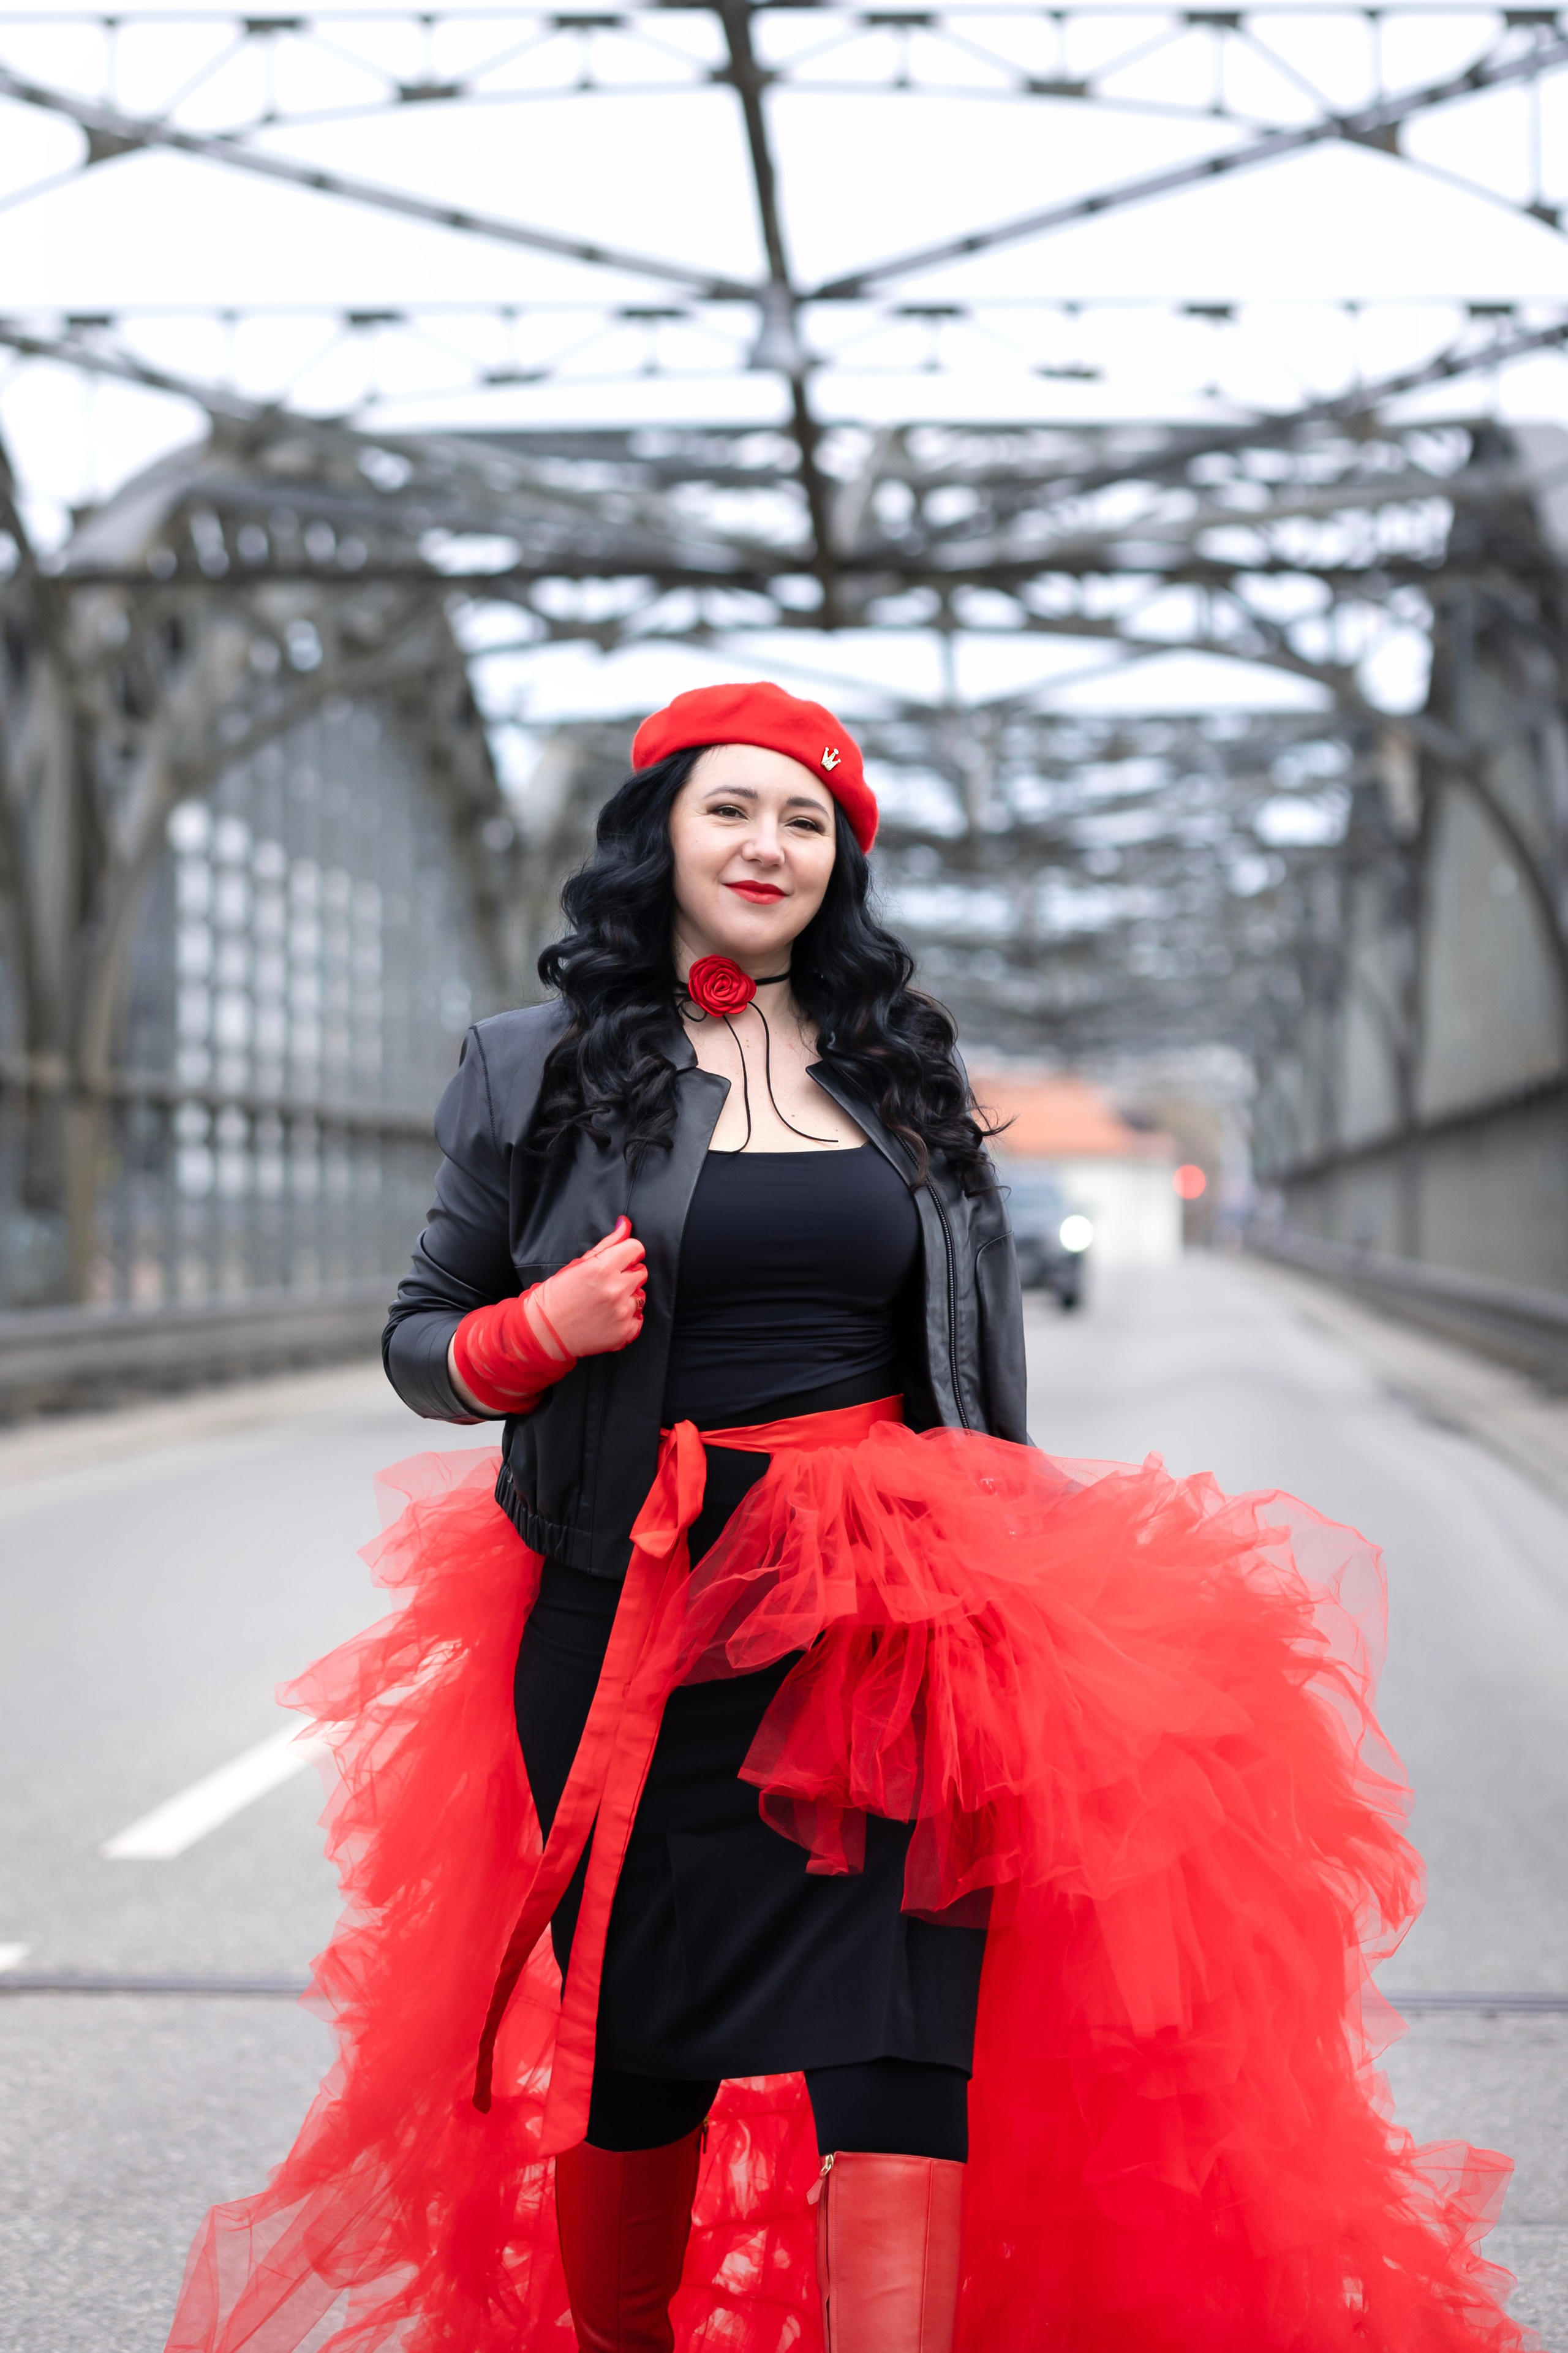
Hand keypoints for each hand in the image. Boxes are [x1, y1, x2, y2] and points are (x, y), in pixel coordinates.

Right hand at [529, 1216, 646, 1359]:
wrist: (543, 1332)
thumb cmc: (556, 1296)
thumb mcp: (578, 1264)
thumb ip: (607, 1244)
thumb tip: (625, 1224)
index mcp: (603, 1268)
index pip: (636, 1249)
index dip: (628, 1253)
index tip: (620, 1260)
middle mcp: (615, 1289)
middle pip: (641, 1272)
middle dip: (627, 1275)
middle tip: (607, 1284)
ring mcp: (621, 1313)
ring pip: (641, 1296)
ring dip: (628, 1297)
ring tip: (606, 1303)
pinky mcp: (624, 1332)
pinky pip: (639, 1319)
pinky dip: (627, 1318)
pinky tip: (608, 1318)